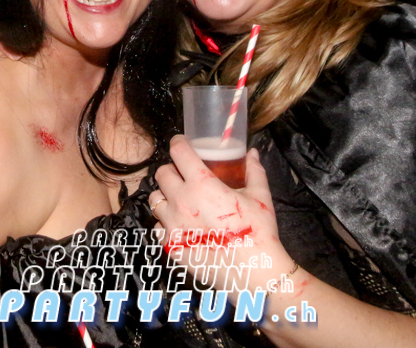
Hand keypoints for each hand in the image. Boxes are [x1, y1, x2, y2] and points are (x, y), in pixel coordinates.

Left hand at [151, 136, 289, 298]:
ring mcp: (173, 225)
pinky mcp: (170, 246)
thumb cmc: (258, 232)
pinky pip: (157, 227)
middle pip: (162, 173)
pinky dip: (165, 223)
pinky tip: (179, 224)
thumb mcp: (260, 196)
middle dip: (172, 169)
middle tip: (183, 174)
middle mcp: (181, 201)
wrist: (254, 272)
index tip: (181, 143)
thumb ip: (253, 171)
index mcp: (202, 184)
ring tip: (179, 199)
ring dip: (165, 195)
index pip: (178, 152)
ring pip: (155, 199)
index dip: (179, 143)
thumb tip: (251, 153)